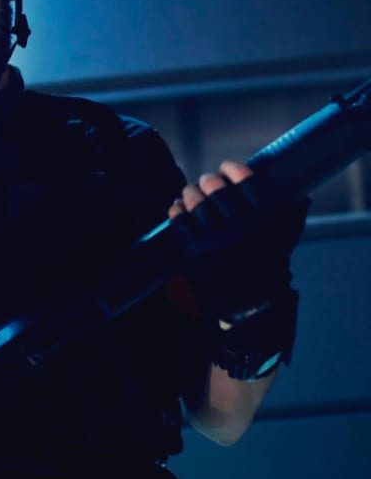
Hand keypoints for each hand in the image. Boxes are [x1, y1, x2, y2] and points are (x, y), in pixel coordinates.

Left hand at [167, 160, 308, 319]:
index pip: (247, 182)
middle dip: (208, 181)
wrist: (248, 311)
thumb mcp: (283, 244)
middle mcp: (240, 231)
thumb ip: (290, 217)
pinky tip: (178, 208)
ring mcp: (214, 242)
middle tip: (206, 182)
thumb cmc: (267, 271)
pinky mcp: (193, 253)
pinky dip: (176, 210)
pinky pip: (178, 221)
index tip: (227, 167)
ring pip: (195, 202)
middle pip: (216, 189)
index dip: (233, 169)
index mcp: (264, 224)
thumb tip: (302, 194)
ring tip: (190, 193)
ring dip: (190, 193)